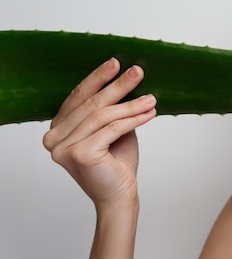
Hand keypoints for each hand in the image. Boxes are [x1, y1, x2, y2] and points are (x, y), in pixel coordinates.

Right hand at [43, 58, 156, 208]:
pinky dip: (133, 119)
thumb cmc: (117, 162)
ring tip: (151, 98)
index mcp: (57, 129)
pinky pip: (112, 129)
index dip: (97, 79)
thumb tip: (126, 78)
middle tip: (137, 71)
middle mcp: (54, 138)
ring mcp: (63, 148)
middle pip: (91, 104)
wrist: (120, 195)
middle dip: (117, 86)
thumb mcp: (113, 128)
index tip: (115, 63)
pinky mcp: (80, 154)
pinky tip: (149, 113)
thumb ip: (112, 109)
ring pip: (103, 116)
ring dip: (131, 104)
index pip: (77, 97)